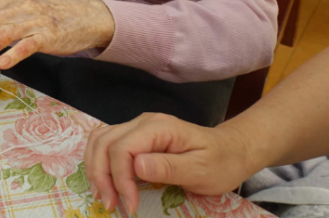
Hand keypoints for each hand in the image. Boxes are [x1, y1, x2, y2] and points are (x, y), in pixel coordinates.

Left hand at [0, 0, 114, 68]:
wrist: (88, 18)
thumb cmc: (55, 16)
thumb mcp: (28, 9)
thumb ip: (7, 17)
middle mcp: (22, 7)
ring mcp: (36, 21)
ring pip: (2, 33)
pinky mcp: (49, 36)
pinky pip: (26, 45)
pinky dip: (12, 54)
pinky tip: (2, 64)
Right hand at [84, 113, 261, 213]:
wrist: (232, 151)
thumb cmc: (220, 162)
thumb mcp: (201, 170)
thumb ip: (169, 167)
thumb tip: (136, 165)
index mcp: (159, 128)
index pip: (122, 148)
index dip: (120, 178)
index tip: (131, 205)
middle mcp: (143, 122)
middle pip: (104, 142)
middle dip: (101, 175)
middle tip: (110, 204)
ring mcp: (138, 127)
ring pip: (99, 140)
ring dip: (96, 168)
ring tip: (104, 196)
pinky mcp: (136, 137)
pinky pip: (107, 143)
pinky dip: (100, 162)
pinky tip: (106, 182)